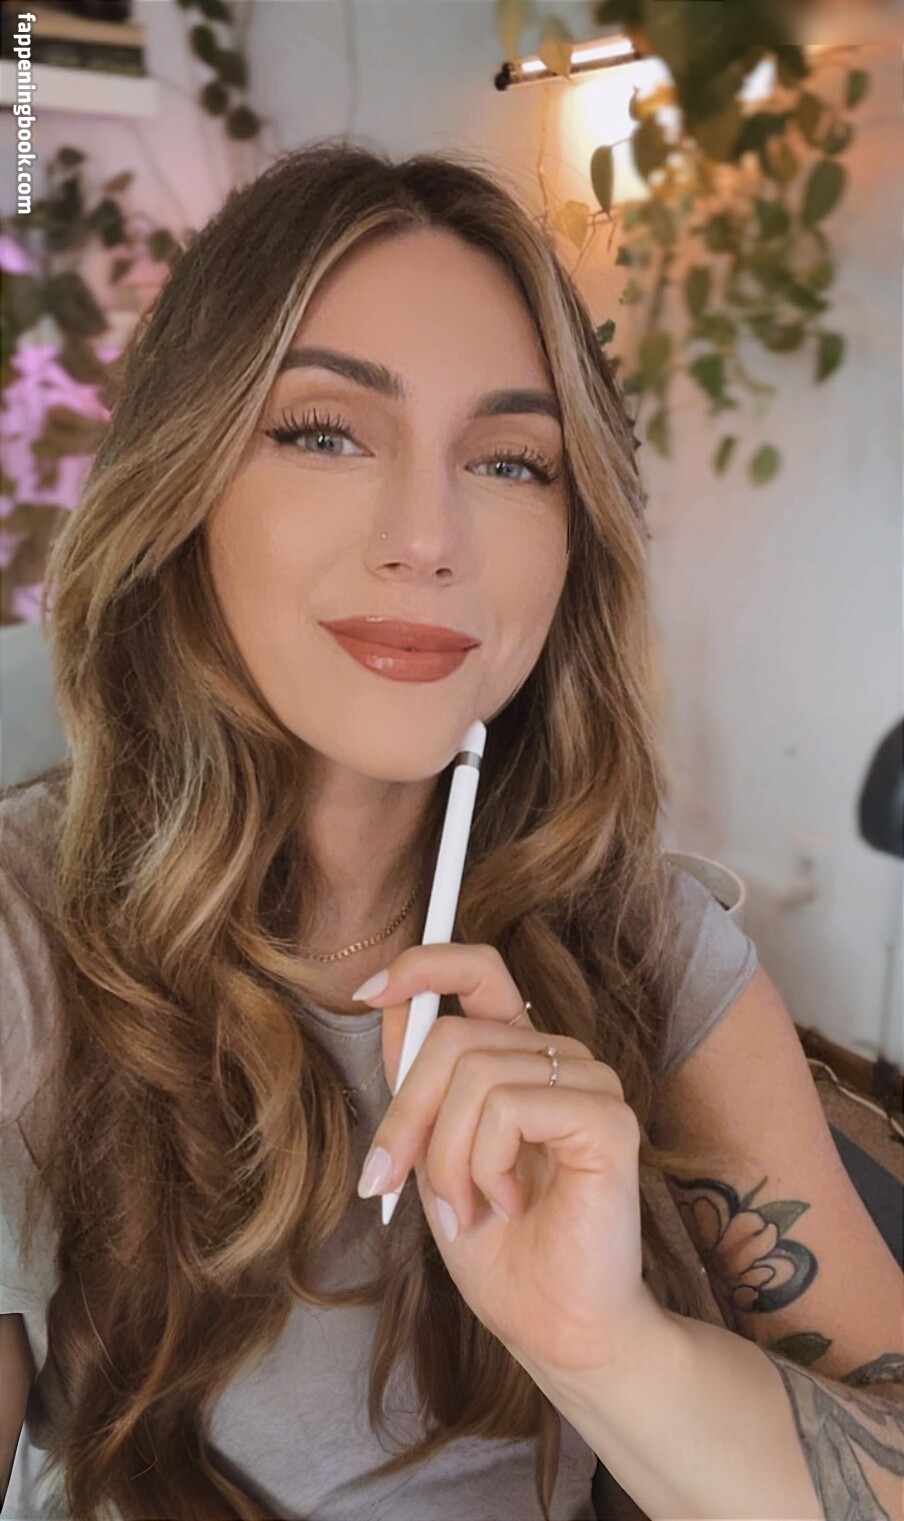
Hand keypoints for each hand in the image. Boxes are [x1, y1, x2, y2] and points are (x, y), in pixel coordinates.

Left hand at [353, 942, 669, 1380]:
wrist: (554, 1326)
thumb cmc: (499, 1248)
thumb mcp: (432, 1155)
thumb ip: (416, 1083)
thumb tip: (386, 1003)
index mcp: (518, 1056)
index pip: (479, 970)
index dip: (423, 965)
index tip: (368, 990)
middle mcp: (557, 1056)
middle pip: (451, 1033)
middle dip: (405, 1114)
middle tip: (391, 1180)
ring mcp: (589, 1082)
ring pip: (474, 1073)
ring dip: (445, 1158)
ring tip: (468, 1208)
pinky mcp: (607, 1119)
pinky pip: (509, 1106)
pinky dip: (486, 1164)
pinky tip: (508, 1204)